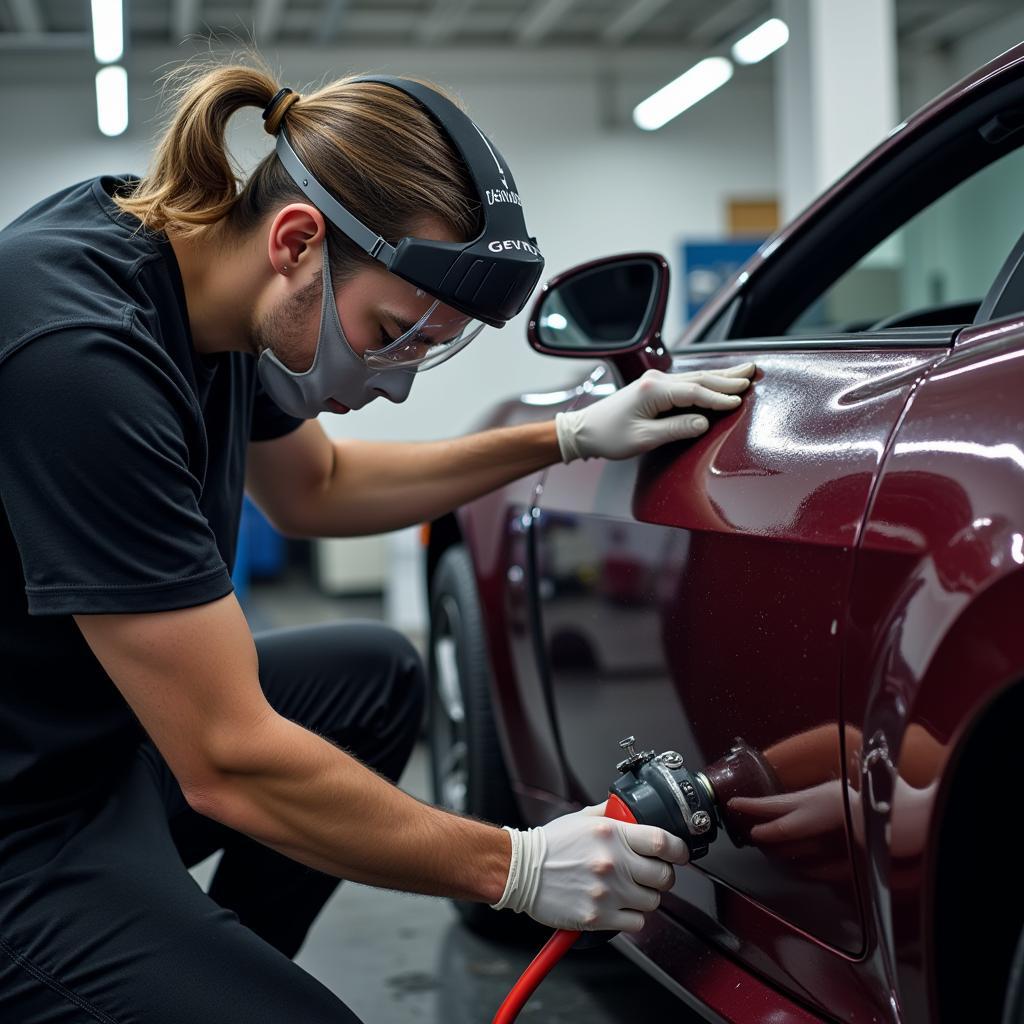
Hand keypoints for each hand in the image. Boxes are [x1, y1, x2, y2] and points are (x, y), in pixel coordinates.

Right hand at [491, 802, 688, 932]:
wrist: (520, 870)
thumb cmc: (550, 845)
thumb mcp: (582, 818)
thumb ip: (612, 813)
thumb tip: (632, 811)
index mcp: (611, 833)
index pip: (663, 841)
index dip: (679, 850)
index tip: (679, 854)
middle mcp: (612, 862)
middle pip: (663, 875)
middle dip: (663, 875)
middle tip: (652, 874)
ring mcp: (606, 891)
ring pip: (652, 901)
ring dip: (646, 896)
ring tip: (630, 890)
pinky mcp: (598, 916)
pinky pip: (636, 922)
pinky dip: (632, 916)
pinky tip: (619, 906)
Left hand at [554, 363, 754, 462]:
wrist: (583, 431)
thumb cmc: (609, 437)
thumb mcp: (644, 439)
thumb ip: (676, 429)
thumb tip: (704, 423)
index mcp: (653, 390)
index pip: (695, 392)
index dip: (719, 397)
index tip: (739, 400)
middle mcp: (655, 380)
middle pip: (700, 378)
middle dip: (728, 378)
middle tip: (754, 374)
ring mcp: (655, 382)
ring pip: (696, 377)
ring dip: (721, 376)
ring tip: (745, 372)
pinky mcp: (654, 388)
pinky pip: (687, 383)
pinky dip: (707, 382)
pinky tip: (719, 380)